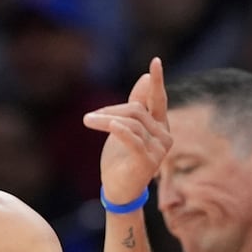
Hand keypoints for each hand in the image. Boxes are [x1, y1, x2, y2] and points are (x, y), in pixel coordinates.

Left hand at [86, 57, 170, 208]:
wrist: (118, 189)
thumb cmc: (122, 157)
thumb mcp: (126, 127)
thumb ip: (137, 105)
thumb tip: (145, 78)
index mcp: (159, 125)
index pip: (159, 99)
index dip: (157, 81)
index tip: (155, 62)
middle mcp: (163, 135)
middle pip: (136, 110)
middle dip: (110, 110)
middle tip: (90, 117)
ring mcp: (158, 150)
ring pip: (131, 123)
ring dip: (106, 120)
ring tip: (88, 120)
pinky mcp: (147, 162)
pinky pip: (133, 140)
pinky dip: (121, 131)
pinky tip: (111, 124)